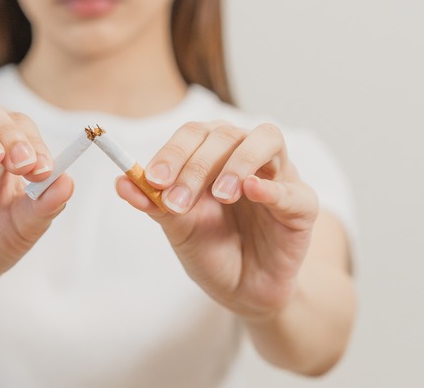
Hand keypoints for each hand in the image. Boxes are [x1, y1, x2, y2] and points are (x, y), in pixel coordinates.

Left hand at [116, 122, 318, 319]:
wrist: (243, 290)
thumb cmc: (212, 249)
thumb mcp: (178, 227)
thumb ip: (154, 203)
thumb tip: (121, 181)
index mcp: (213, 154)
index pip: (194, 134)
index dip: (173, 152)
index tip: (153, 180)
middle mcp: (246, 156)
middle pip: (225, 134)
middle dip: (197, 165)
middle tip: (177, 200)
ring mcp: (278, 176)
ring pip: (266, 140)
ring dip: (238, 162)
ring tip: (220, 195)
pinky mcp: (302, 207)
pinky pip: (292, 189)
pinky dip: (271, 189)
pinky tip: (251, 193)